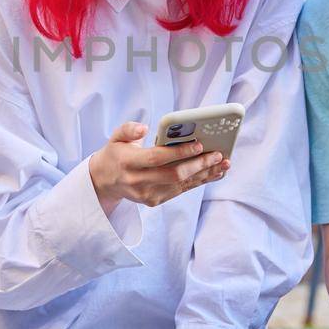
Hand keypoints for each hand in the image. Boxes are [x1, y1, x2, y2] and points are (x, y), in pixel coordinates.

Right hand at [88, 122, 228, 212]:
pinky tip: (213, 173)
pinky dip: (199, 181)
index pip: (157, 158)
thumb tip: (144, 127)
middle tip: (218, 154)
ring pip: (181, 185)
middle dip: (199, 164)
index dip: (179, 152)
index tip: (199, 144)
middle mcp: (138, 181)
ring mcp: (147, 194)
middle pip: (173, 175)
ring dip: (205, 175)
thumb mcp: (115, 137)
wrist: (104, 181)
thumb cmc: (115, 153)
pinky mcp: (155, 200)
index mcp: (128, 162)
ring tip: (224, 164)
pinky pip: (181, 191)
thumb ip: (128, 129)